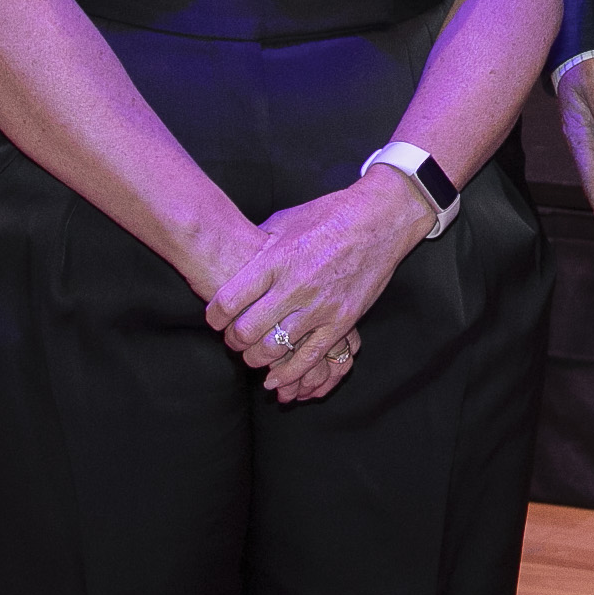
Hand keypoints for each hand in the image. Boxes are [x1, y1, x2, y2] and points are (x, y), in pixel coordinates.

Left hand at [205, 169, 431, 393]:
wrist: (379, 218)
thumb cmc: (329, 214)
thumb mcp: (287, 220)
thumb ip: (260, 246)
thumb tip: (235, 265)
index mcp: (277, 258)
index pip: (230, 300)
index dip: (215, 317)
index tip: (214, 320)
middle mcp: (296, 284)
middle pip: (247, 330)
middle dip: (233, 341)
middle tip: (232, 340)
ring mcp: (320, 305)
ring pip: (275, 349)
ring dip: (256, 358)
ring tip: (253, 354)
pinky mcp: (342, 320)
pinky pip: (310, 358)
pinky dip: (288, 375)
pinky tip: (274, 380)